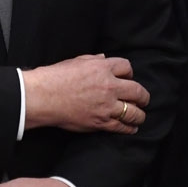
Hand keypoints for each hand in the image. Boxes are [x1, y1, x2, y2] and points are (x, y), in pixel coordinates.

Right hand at [22, 54, 150, 133]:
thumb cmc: (56, 77)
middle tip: (143, 99)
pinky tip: (132, 127)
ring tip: (140, 116)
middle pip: (138, 91)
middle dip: (143, 96)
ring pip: (134, 112)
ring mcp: (106, 106)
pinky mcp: (100, 121)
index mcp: (103, 68)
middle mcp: (109, 86)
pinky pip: (121, 126)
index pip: (127, 68)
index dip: (130, 73)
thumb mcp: (77, 61)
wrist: (44, 97)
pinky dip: (129, 127)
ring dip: (140, 114)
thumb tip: (104, 59)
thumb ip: (94, 60)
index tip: (128, 79)